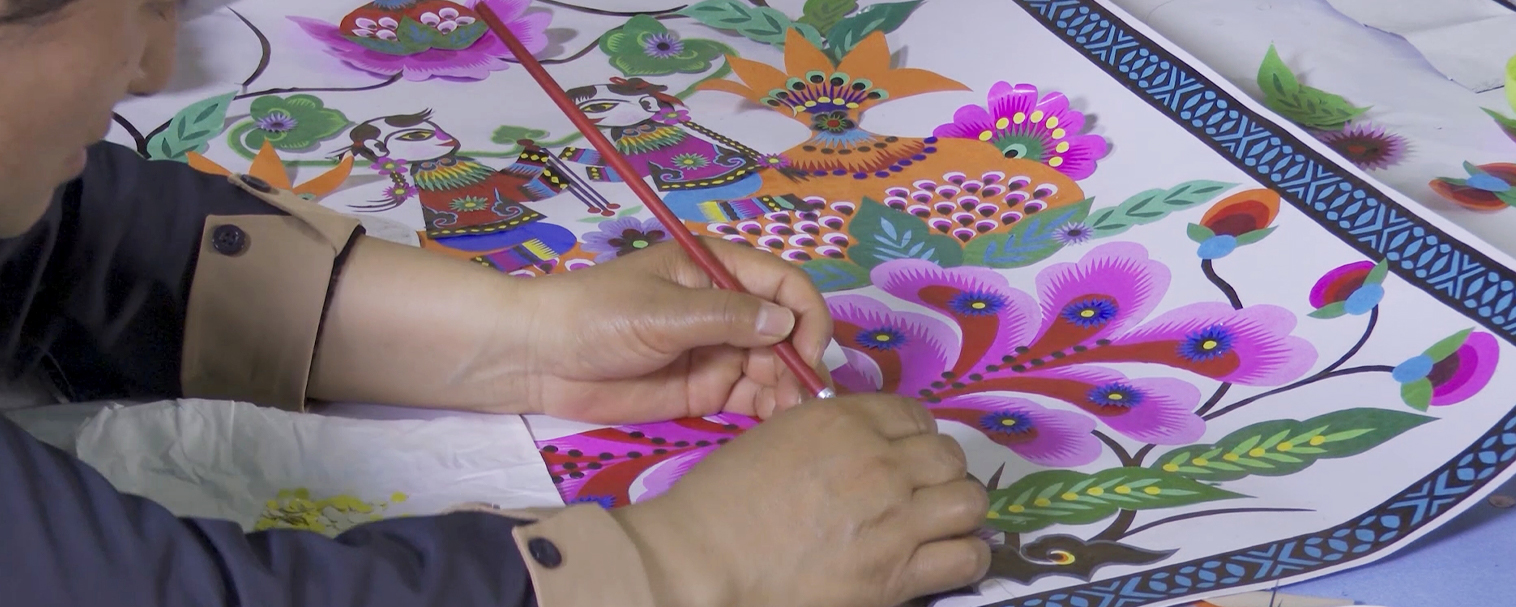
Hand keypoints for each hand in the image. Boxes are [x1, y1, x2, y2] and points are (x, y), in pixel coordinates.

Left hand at [516, 237, 832, 423]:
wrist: (541, 359)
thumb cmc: (598, 316)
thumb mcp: (665, 312)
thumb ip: (727, 317)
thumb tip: (785, 323)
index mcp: (718, 270)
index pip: (784, 284)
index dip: (806, 315)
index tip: (810, 351)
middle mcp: (727, 308)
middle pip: (786, 331)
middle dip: (801, 361)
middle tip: (802, 397)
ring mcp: (717, 350)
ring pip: (773, 367)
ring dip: (789, 388)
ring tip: (790, 414)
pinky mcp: (704, 389)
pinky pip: (749, 397)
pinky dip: (768, 408)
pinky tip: (775, 421)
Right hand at [612, 395, 990, 606]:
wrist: (702, 561)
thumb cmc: (720, 501)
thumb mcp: (774, 436)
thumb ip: (827, 434)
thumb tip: (859, 444)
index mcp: (843, 421)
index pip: (914, 416)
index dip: (916, 437)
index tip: (907, 456)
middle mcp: (878, 462)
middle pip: (948, 457)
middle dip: (939, 473)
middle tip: (922, 493)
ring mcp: (893, 518)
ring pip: (968, 502)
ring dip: (958, 511)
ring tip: (939, 525)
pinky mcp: (896, 573)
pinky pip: (965, 557)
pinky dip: (964, 556)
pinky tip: (944, 558)